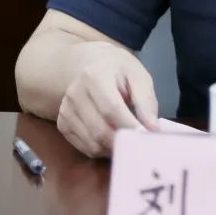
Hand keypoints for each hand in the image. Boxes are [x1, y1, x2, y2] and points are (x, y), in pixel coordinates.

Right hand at [56, 41, 158, 156]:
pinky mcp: (62, 124)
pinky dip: (102, 150)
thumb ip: (146, 101)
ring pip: (92, 143)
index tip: (148, 136)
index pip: (112, 109)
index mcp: (95, 76)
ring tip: (129, 143)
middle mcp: (75, 94)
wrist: (88, 64)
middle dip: (123, 142)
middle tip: (141, 145)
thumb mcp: (137, 76)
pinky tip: (113, 141)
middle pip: (100, 130)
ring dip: (113, 149)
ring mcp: (66, 111)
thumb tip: (153, 129)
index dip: (130, 126)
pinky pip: (84, 147)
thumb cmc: (118, 70)